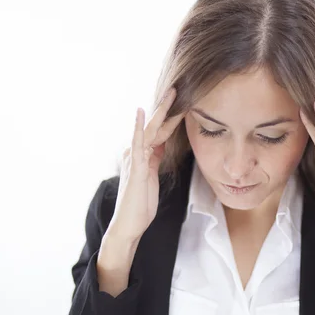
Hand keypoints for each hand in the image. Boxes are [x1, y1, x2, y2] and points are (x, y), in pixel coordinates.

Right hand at [105, 87, 184, 244]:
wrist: (129, 225)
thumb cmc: (140, 204)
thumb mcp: (151, 177)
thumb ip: (154, 160)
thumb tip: (161, 145)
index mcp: (143, 155)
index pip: (160, 132)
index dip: (172, 117)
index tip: (184, 103)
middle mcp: (136, 152)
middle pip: (155, 126)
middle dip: (167, 108)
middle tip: (178, 89)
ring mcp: (134, 158)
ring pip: (149, 130)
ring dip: (160, 112)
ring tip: (170, 95)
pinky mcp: (134, 167)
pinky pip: (137, 143)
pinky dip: (138, 127)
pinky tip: (141, 113)